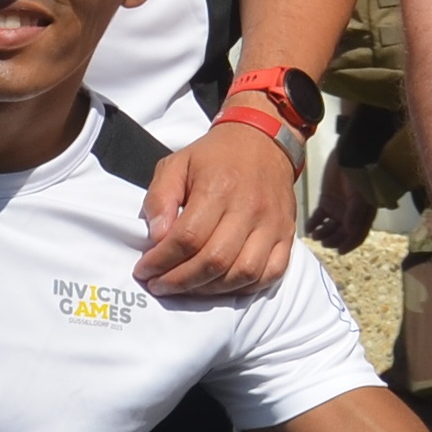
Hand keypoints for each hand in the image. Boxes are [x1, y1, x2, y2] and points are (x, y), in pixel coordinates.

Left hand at [136, 116, 302, 299]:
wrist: (263, 142)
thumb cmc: (215, 157)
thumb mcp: (176, 164)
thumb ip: (160, 198)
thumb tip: (157, 237)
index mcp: (218, 187)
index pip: (188, 238)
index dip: (162, 261)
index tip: (144, 270)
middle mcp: (249, 207)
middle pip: (215, 260)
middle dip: (180, 281)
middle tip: (159, 285)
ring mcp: (272, 224)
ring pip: (243, 273)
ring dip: (209, 290)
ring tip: (187, 288)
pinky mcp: (286, 234)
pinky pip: (270, 274)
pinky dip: (245, 288)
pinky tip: (221, 285)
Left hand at [309, 147, 378, 252]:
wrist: (350, 157)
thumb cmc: (359, 178)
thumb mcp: (360, 197)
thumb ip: (354, 215)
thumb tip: (349, 231)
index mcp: (362, 217)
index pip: (357, 236)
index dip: (349, 245)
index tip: (339, 251)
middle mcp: (350, 215)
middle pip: (341, 234)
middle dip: (333, 240)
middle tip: (324, 242)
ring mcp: (337, 208)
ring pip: (329, 227)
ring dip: (322, 234)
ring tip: (315, 235)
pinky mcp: (326, 200)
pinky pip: (318, 217)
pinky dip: (313, 224)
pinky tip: (309, 228)